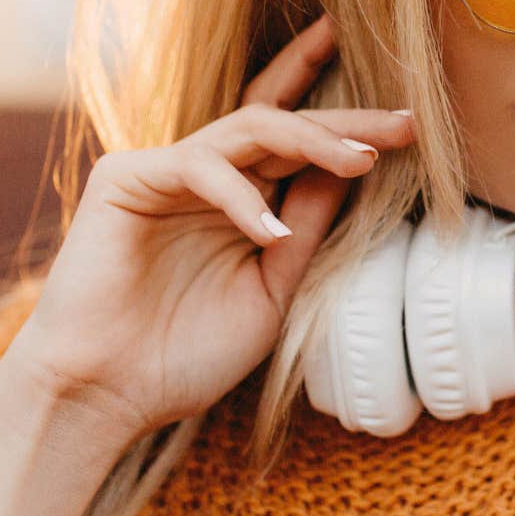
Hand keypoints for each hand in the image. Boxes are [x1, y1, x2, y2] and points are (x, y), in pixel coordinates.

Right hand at [0, 15, 414, 438]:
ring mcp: (165, 171)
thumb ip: (308, 227)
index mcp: (240, 200)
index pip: (296, 142)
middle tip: (403, 119)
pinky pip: (199, 166)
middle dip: (345, 120)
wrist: (104, 396)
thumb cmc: (183, 354)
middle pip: (282, 121)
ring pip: (249, 128)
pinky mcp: (126, 178)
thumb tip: (358, 168)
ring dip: (311, 139)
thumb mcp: (271, 287)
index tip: (410, 123)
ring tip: (363, 160)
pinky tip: (271, 232)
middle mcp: (206, 176)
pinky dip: (241, 198)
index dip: (346, 124)